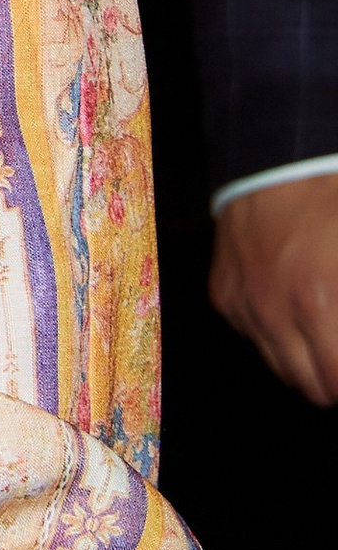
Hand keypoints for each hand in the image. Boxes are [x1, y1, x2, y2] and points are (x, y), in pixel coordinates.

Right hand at [212, 172, 337, 400]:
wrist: (274, 163)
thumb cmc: (328, 203)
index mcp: (318, 303)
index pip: (335, 381)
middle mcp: (275, 313)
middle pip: (309, 386)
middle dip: (331, 376)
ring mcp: (244, 306)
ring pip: (280, 367)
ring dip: (304, 359)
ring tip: (320, 330)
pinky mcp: (223, 296)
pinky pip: (252, 336)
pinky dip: (273, 330)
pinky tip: (287, 301)